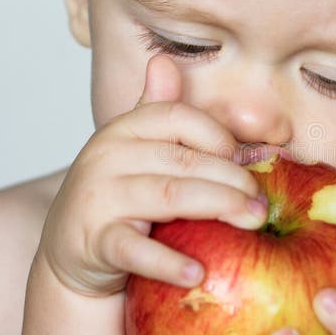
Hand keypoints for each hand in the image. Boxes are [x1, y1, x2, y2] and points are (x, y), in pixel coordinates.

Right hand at [38, 54, 267, 296]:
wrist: (70, 251)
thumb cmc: (118, 196)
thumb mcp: (136, 151)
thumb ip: (157, 112)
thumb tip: (166, 61)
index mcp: (124, 129)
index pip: (178, 118)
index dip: (218, 137)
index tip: (246, 162)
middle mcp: (107, 157)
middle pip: (183, 160)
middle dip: (233, 180)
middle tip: (265, 204)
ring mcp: (99, 199)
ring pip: (168, 196)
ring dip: (218, 207)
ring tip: (253, 223)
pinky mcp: (95, 242)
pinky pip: (136, 250)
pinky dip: (168, 263)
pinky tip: (198, 273)